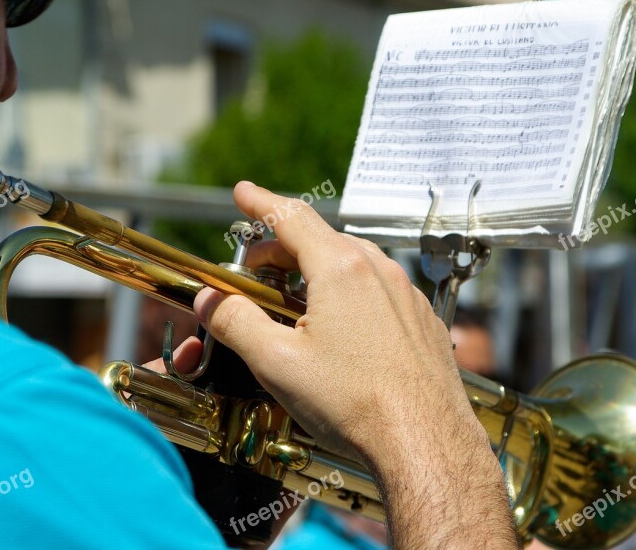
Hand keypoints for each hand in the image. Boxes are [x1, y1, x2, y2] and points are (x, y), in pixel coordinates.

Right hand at [177, 181, 465, 455]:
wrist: (424, 441)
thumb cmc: (355, 403)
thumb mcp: (277, 362)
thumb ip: (235, 322)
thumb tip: (210, 301)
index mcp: (340, 269)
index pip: (291, 217)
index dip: (260, 202)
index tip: (243, 193)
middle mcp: (378, 270)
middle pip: (319, 241)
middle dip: (280, 250)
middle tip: (253, 272)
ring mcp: (404, 293)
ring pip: (350, 264)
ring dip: (314, 272)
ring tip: (292, 303)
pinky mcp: (418, 317)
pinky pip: (376, 289)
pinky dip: (347, 293)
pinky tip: (337, 329)